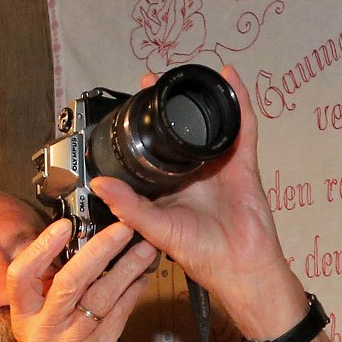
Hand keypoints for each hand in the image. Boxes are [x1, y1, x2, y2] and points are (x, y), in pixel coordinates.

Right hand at [6, 213, 156, 341]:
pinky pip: (119, 314)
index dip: (39, 248)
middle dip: (99, 249)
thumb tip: (78, 251)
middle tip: (123, 226)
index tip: (62, 225)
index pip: (20, 276)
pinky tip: (145, 276)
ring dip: (128, 266)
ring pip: (101, 295)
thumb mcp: (47, 331)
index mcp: (25, 320)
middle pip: (68, 280)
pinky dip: (134, 291)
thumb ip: (55, 297)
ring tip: (146, 245)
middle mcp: (43, 331)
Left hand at [92, 63, 306, 337]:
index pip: (154, 152)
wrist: (240, 266)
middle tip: (152, 83)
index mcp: (170, 188)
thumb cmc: (201, 255)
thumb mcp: (155, 228)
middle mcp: (194, 175)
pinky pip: (242, 127)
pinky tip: (229, 78)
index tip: (129, 107)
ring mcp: (220, 167)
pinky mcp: (243, 164)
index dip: (143, 130)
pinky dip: (238, 102)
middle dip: (168, 107)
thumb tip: (98, 183)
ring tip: (184, 76)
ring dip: (198, 100)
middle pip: (180, 133)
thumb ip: (129, 206)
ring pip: (209, 125)